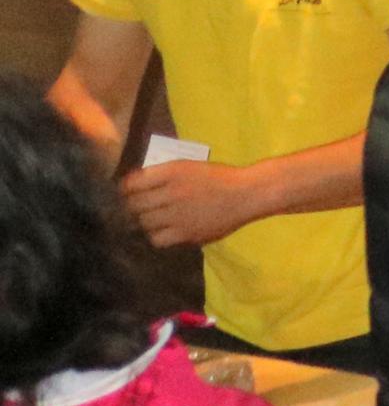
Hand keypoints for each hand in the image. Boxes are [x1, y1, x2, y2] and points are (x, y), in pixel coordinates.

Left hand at [119, 158, 259, 250]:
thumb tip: (133, 184)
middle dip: (133, 205)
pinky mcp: (186, 233)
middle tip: (138, 206)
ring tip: (152, 218)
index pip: (132, 183)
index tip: (127, 191)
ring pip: (144, 222)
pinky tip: (163, 230)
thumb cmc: (217, 177)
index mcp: (172, 172)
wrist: (246, 194)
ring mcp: (178, 215)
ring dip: (145, 220)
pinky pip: (157, 239)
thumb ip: (161, 174)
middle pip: (135, 205)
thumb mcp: (188, 166)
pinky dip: (156, 235)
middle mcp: (171, 193)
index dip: (125, 188)